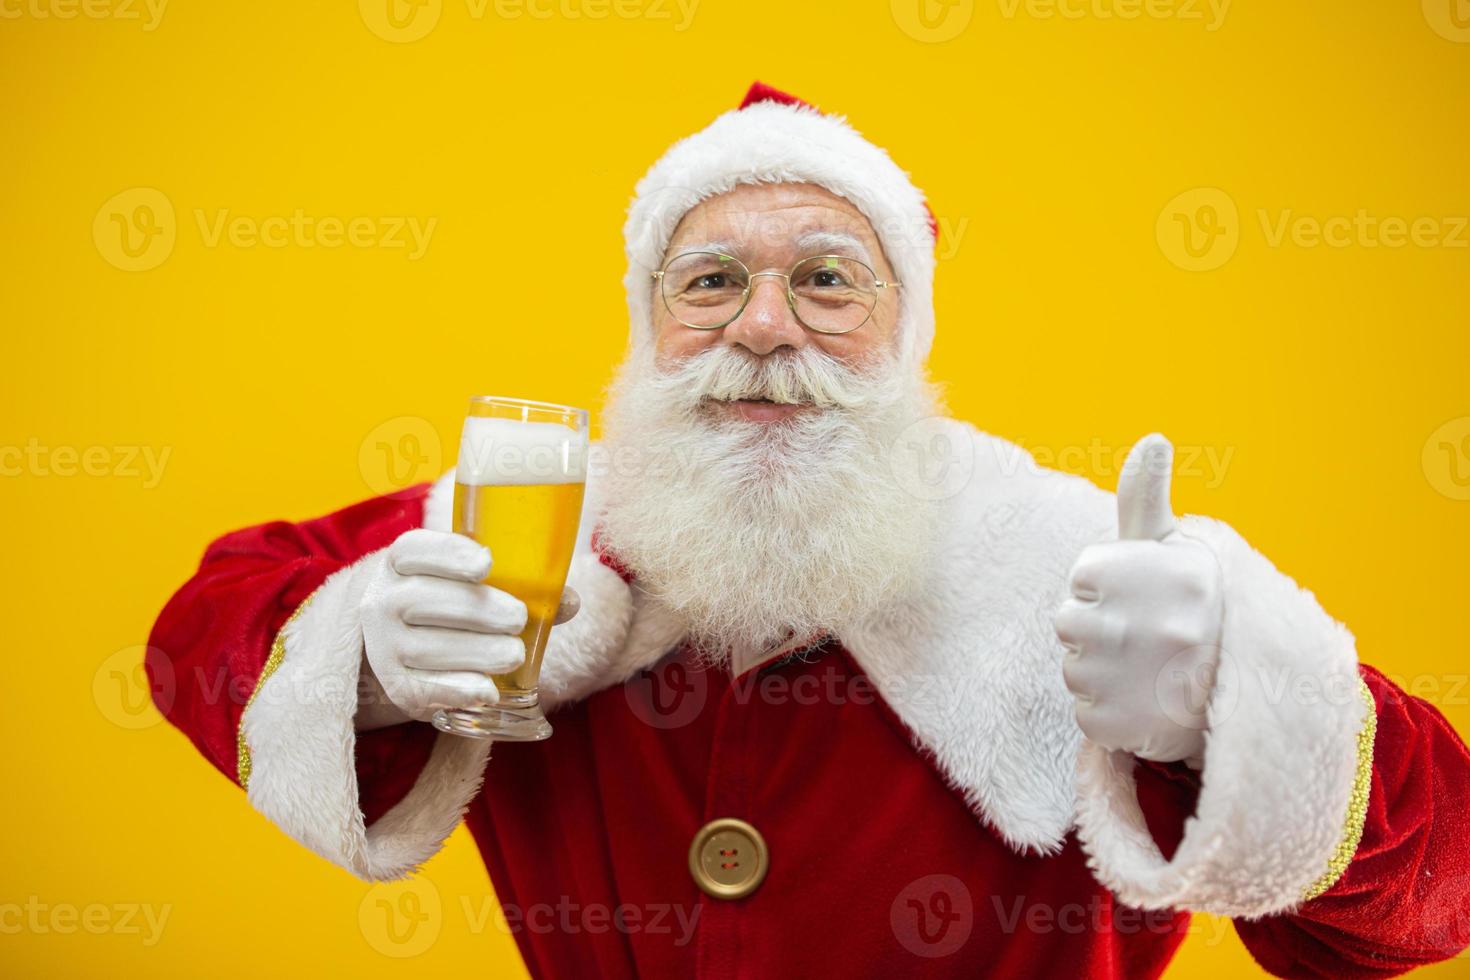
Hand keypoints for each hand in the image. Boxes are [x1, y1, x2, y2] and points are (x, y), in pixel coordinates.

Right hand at [359, 528, 579, 724]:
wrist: (399, 641)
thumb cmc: (449, 601)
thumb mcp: (471, 583)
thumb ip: (519, 585)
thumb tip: (568, 601)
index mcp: (403, 561)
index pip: (416, 549)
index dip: (450, 554)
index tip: (486, 562)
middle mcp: (384, 598)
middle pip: (426, 599)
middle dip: (477, 609)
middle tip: (518, 618)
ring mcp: (384, 643)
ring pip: (427, 647)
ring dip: (476, 652)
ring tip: (513, 654)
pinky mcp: (395, 683)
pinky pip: (422, 688)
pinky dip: (457, 690)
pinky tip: (488, 691)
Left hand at [1053, 435, 1223, 765]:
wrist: (1244, 695)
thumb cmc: (1189, 607)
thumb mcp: (1175, 548)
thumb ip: (1147, 496)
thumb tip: (1153, 438)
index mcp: (1173, 575)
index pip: (1082, 577)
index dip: (1102, 589)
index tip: (1139, 600)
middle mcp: (1164, 627)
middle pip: (1068, 623)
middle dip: (1095, 630)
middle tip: (1141, 640)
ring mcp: (1148, 681)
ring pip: (1073, 670)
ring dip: (1098, 673)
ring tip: (1146, 673)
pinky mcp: (1132, 728)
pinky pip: (1085, 715)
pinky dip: (1106, 713)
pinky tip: (1143, 705)